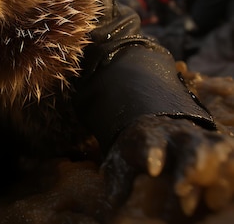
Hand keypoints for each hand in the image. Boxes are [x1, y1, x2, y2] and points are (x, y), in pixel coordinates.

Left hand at [103, 115, 233, 216]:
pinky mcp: (220, 145)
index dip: (152, 153)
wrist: (156, 126)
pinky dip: (231, 170)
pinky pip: (231, 154)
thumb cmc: (137, 151)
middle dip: (190, 166)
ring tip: (212, 202)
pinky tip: (226, 197)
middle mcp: (179, 134)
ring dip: (215, 173)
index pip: (149, 141)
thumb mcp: (121, 164)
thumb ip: (118, 184)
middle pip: (190, 144)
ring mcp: (202, 138)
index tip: (152, 169)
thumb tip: (111, 207)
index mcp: (149, 135)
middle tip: (183, 190)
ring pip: (215, 148)